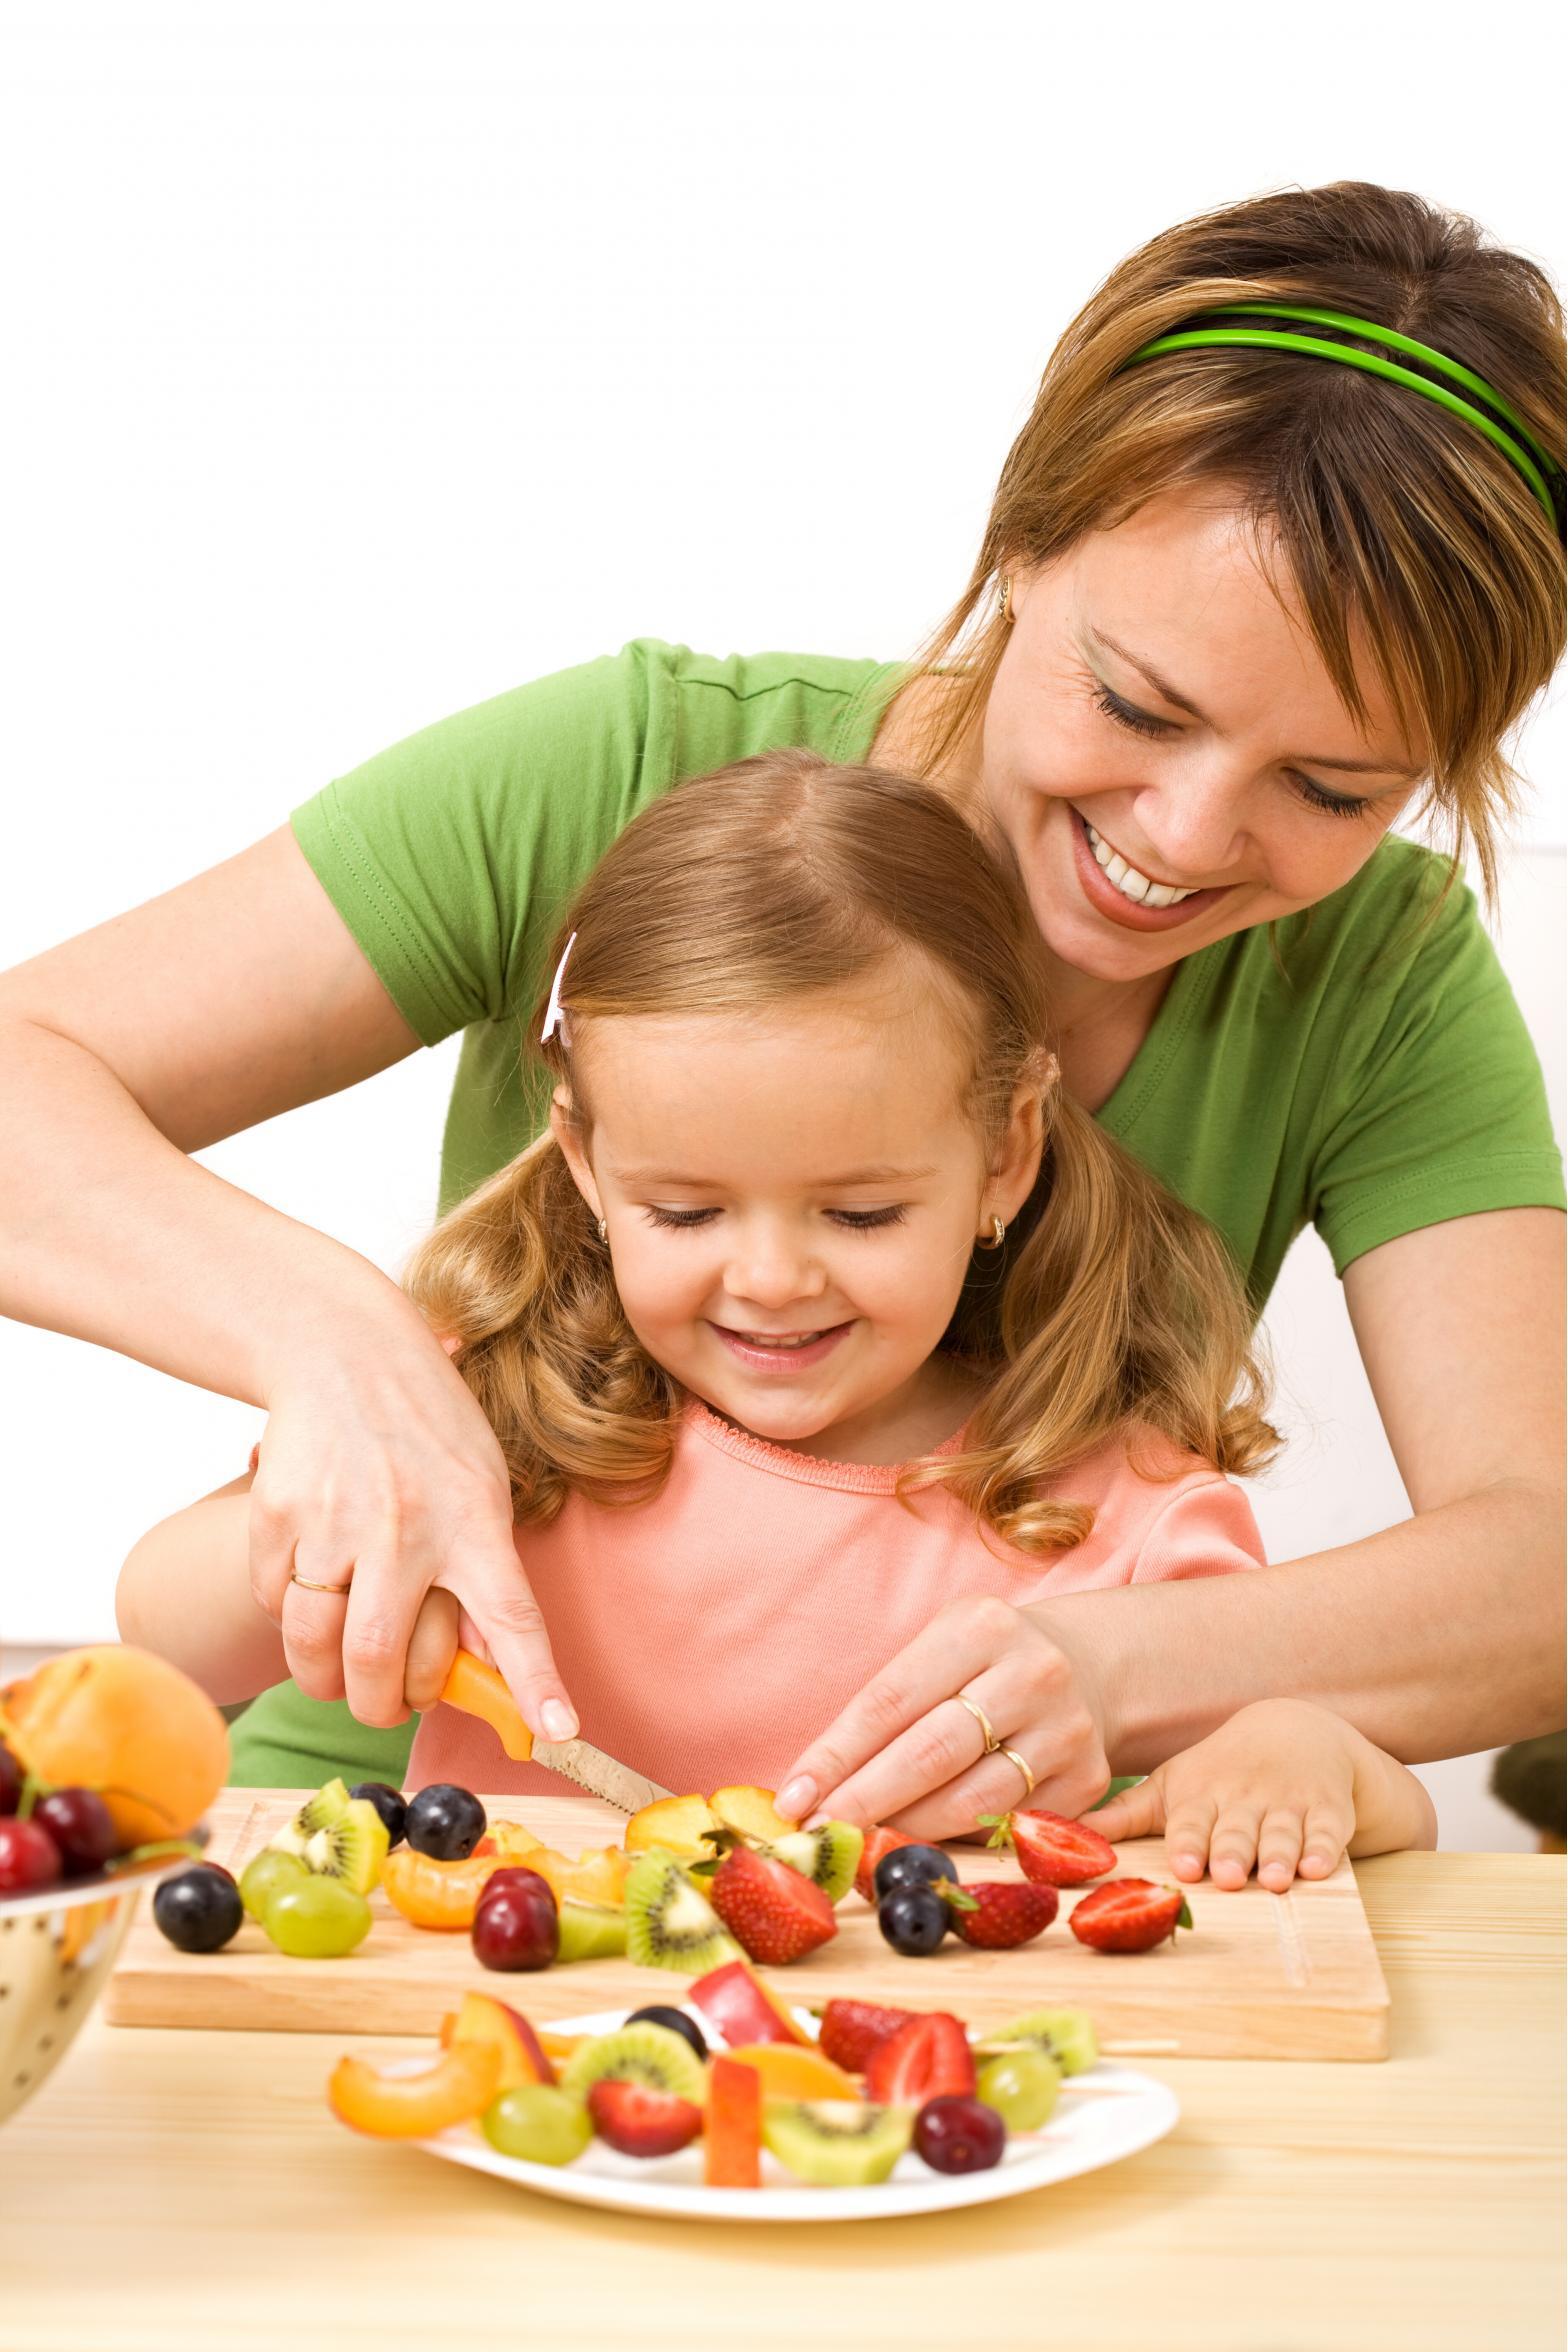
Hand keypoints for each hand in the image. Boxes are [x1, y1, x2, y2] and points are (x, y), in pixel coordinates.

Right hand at [248, 1310, 575, 1741]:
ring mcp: (335, 1520)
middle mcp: (405, 1526)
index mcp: (474, 1520)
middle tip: (386, 1705)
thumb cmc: (426, 1427)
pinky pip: (272, 1602)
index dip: (534, 1679)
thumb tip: (483, 1665)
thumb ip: (483, 1571)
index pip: (512, 1614)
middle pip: (379, 1660)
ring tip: (340, 1670)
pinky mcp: (277, 1514)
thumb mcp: (481, 1484)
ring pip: (314, 1647)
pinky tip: (310, 1583)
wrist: (342, 1349)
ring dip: (325, 1680)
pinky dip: (288, 1614)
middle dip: (379, 1707)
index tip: (558, 1732)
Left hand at [774, 1596, 1111, 1840]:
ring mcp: (1067, 1729)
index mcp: (981, 1627)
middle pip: (931, 1752)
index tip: (795, 1797)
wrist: (1086, 1669)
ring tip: (860, 1844)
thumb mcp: (938, 1653)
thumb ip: (887, 1708)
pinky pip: (1008, 1825)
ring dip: (905, 1830)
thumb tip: (814, 1785)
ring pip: (971, 1800)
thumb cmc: (983, 1664)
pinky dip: (957, 1841)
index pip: (891, 1699)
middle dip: (865, 1800)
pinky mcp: (1088, 1779)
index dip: (837, 1754)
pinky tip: (922, 1845)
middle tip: (819, 1834)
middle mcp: (1032, 1673)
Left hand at [1088, 1699, 1438, 1888]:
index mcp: (1202, 1794)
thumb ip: (1123, 1815)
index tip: (1182, 1866)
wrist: (1297, 1730)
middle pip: (1237, 1830)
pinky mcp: (1329, 1811)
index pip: (1192, 1820)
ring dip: (1278, 1855)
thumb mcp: (1173, 1786)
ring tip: (1275, 1880)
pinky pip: (1328, 1832)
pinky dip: (1325, 1850)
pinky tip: (1319, 1868)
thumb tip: (1046, 1826)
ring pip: (1282, 1833)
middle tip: (1228, 1876)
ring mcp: (1288, 1804)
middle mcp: (1243, 1798)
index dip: (1188, 1842)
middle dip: (1232, 1851)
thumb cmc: (1220, 1770)